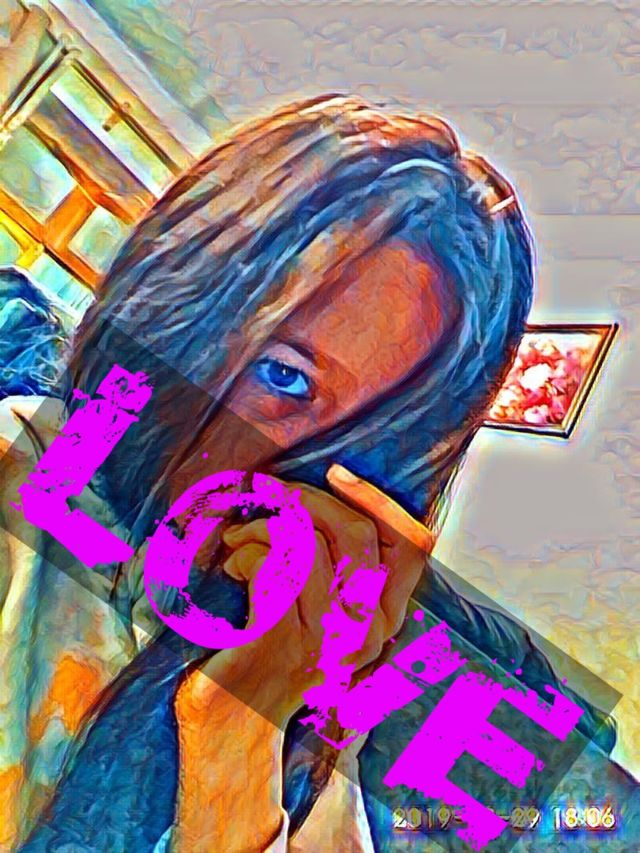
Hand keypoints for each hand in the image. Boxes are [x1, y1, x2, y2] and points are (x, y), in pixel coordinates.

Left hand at [176, 466, 433, 728]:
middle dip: (307, 498)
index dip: (378, 499)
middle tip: (269, 494)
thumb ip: (345, 566)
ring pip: (307, 542)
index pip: (412, 546)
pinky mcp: (282, 641)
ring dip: (265, 525)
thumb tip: (334, 493)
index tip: (337, 473)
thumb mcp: (327, 610)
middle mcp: (366, 633)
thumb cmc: (276, 650)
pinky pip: (273, 564)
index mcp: (384, 619)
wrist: (233, 720)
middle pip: (356, 532)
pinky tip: (234, 564)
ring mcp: (326, 641)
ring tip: (241, 536)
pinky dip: (248, 550)